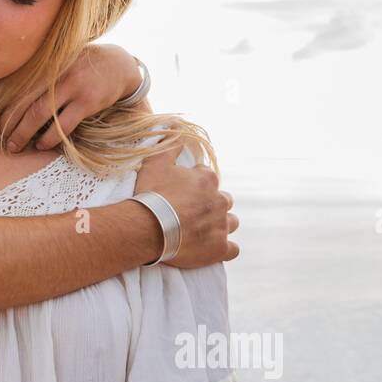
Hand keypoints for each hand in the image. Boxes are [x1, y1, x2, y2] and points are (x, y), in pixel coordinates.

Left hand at [3, 43, 140, 152]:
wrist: (118, 64)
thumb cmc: (82, 65)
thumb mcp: (60, 61)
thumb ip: (39, 74)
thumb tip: (9, 94)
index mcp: (46, 64)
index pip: (17, 87)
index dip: (4, 108)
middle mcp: (55, 73)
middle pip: (24, 102)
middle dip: (10, 124)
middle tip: (3, 141)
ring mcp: (72, 86)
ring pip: (39, 114)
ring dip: (25, 134)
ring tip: (16, 146)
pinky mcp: (87, 101)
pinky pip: (63, 124)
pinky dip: (50, 137)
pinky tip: (42, 144)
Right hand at [134, 142, 238, 266]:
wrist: (148, 228)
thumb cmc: (151, 195)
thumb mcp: (155, 162)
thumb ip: (170, 146)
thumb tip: (179, 132)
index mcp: (207, 179)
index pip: (207, 178)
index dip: (193, 185)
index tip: (180, 193)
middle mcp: (220, 201)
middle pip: (223, 200)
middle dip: (211, 204)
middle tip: (191, 213)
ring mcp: (222, 226)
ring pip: (231, 223)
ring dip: (220, 224)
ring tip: (201, 230)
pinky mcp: (220, 248)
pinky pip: (233, 249)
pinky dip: (225, 248)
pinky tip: (213, 248)